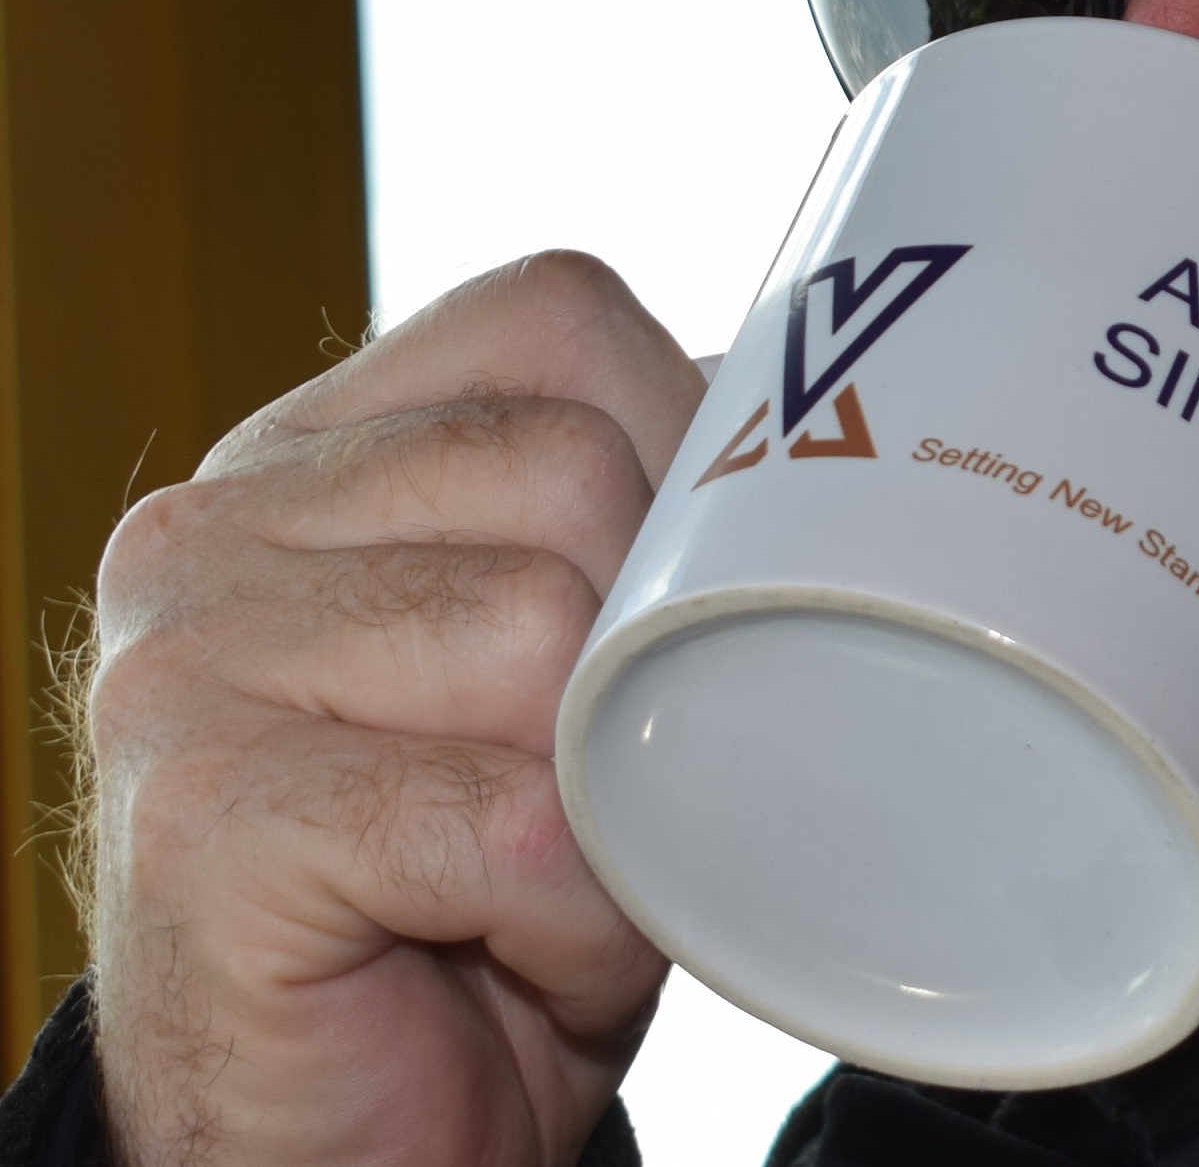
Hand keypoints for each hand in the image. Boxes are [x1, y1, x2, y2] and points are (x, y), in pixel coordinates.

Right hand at [87, 252, 703, 1164]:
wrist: (346, 1131)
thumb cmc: (484, 891)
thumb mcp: (557, 673)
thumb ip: (623, 538)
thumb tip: (800, 454)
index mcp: (313, 461)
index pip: (555, 321)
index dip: (690, 450)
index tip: (694, 597)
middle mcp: (220, 527)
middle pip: (572, 474)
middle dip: (656, 656)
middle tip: (611, 788)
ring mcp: (189, 661)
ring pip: (546, 636)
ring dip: (621, 807)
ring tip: (555, 883)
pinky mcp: (206, 816)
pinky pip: (513, 820)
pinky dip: (574, 920)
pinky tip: (514, 955)